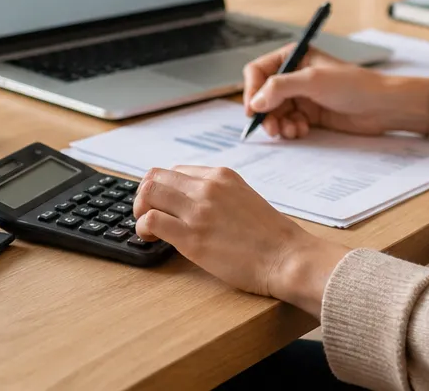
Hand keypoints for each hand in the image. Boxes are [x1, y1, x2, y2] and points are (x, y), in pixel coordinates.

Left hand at [133, 165, 349, 314]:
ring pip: (148, 193)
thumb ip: (219, 194)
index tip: (163, 204)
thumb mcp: (244, 198)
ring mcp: (198, 210)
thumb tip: (191, 202)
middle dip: (144, 195)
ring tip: (147, 227)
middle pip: (155, 177)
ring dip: (140, 209)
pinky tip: (151, 238)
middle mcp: (207, 187)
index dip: (163, 188)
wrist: (288, 258)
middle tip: (147, 214)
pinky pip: (150, 220)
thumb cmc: (271, 237)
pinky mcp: (191, 237)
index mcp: (221, 175)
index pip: (175, 170)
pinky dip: (142, 228)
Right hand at [242, 44, 428, 138]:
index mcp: (293, 57)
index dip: (251, 90)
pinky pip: (287, 123)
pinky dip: (290, 129)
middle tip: (271, 128)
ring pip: (274, 112)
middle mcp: (294, 75)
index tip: (253, 110)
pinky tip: (302, 130)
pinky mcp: (309, 114)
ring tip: (291, 130)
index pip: (258, 71)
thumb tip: (255, 102)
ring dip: (278, 124)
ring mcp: (301, 96)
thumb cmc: (353, 85)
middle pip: (263, 95)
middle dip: (265, 113)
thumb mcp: (313, 81)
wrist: (382, 106)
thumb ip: (280, 88)